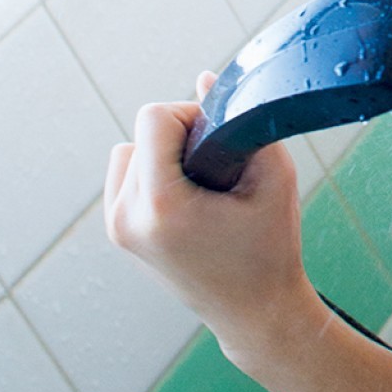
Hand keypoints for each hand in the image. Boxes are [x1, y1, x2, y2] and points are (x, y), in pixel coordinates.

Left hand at [104, 72, 315, 371]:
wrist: (256, 313)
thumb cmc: (271, 248)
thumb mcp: (274, 178)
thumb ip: (239, 122)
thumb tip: (202, 78)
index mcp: (161, 207)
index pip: (153, 117)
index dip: (192, 115)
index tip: (221, 141)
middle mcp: (127, 218)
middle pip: (142, 132)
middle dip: (181, 136)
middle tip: (220, 170)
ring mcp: (117, 228)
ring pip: (130, 150)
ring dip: (163, 154)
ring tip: (203, 187)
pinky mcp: (118, 233)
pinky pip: (125, 174)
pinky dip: (153, 173)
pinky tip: (187, 197)